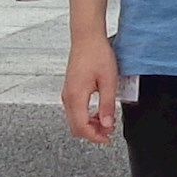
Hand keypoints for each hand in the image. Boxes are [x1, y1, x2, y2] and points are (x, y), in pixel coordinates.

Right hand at [64, 26, 122, 144]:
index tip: (108, 138)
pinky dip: (86, 116)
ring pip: (75, 120)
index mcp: (76, 97)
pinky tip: (99, 111)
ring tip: (107, 120)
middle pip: (76, 127)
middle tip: (109, 131)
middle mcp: (68, 97)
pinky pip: (75, 110)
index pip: (82, 127)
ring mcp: (67, 93)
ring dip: (90, 125)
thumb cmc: (97, 54)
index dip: (95, 137)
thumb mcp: (108, 81)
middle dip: (92, 133)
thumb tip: (107, 124)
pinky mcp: (70, 89)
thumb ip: (107, 105)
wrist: (87, 38)